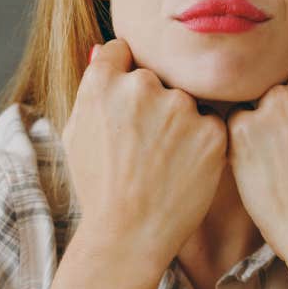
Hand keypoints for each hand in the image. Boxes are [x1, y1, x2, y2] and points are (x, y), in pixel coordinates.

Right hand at [61, 38, 227, 272]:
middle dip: (156, 103)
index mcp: (103, 82)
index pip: (122, 51)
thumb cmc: (98, 190)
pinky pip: (212, 125)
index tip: (129, 106)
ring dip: (182, 123)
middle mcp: (141, 86)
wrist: (127, 237)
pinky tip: (184, 171)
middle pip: (158, 78)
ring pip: (187, 101)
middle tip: (147, 147)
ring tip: (165, 163)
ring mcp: (180, 107)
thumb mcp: (75, 135)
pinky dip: (203, 144)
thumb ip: (91, 91)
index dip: (125, 76)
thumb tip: (103, 52)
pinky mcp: (211, 131)